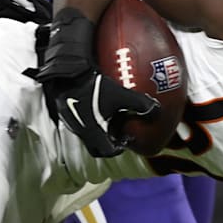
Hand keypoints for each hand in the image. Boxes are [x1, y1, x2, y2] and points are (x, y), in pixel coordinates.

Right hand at [36, 7, 157, 157]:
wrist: (67, 71)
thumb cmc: (92, 85)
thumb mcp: (121, 94)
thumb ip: (141, 104)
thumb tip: (157, 110)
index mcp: (92, 132)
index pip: (106, 151)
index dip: (118, 149)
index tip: (126, 141)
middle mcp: (80, 129)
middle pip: (95, 145)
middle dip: (108, 142)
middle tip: (118, 134)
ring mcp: (71, 119)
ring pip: (87, 131)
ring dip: (100, 127)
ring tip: (110, 115)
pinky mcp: (65, 107)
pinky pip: (80, 117)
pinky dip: (91, 114)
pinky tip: (98, 99)